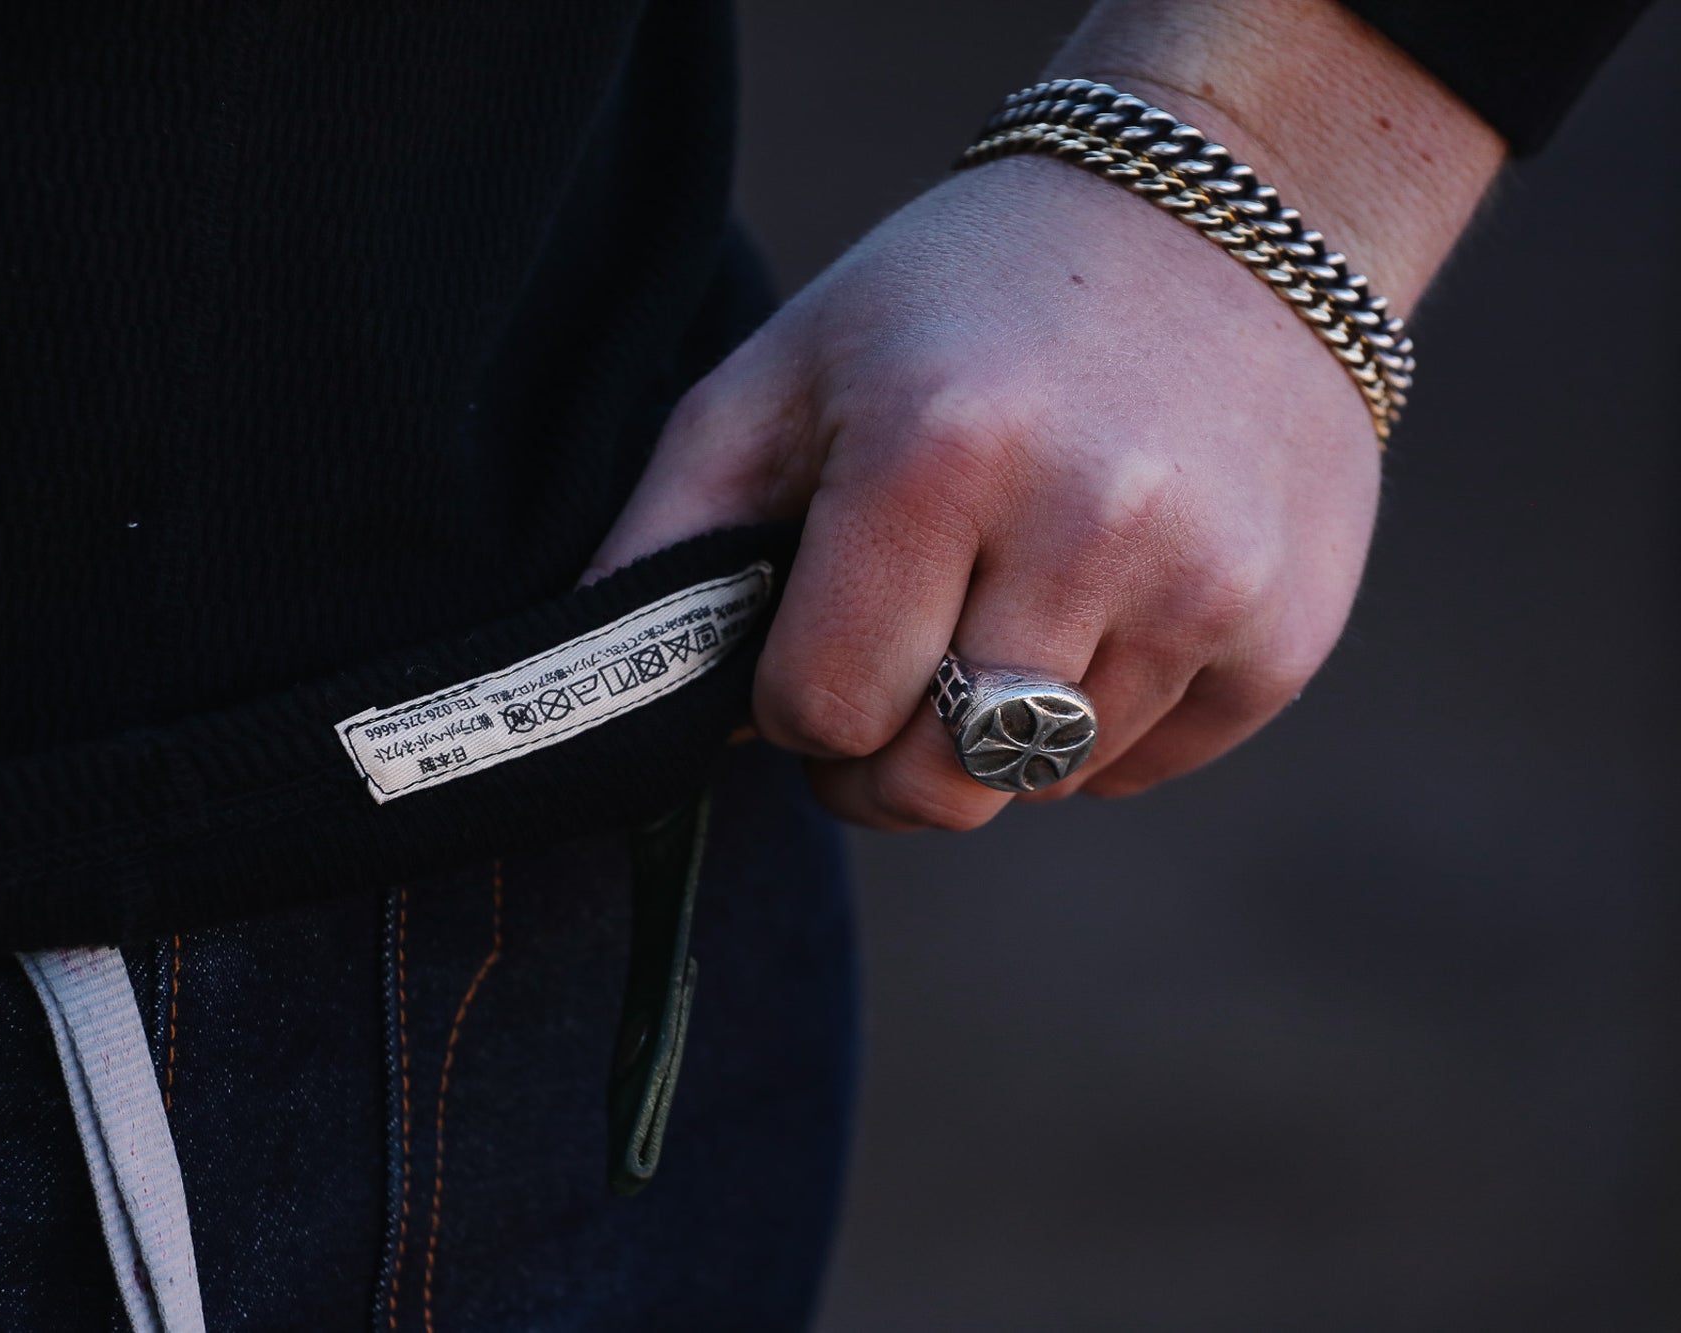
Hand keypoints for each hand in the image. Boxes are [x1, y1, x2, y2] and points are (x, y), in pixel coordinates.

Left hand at [588, 0, 1502, 829]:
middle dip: (882, 761)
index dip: (793, 708)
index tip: (810, 656)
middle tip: (884, 681)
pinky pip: (1144, 767)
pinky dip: (1098, 725)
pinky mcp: (1288, 629)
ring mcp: (1207, 584)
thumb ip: (671, 534)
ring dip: (990, 732)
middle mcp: (1090, 525)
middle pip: (940, 785)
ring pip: (1040, 783)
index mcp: (937, 455)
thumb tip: (615, 697)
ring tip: (998, 605)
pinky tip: (1096, 606)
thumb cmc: (960, 302)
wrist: (1218, 216)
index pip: (824, 711)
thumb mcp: (783, 375)